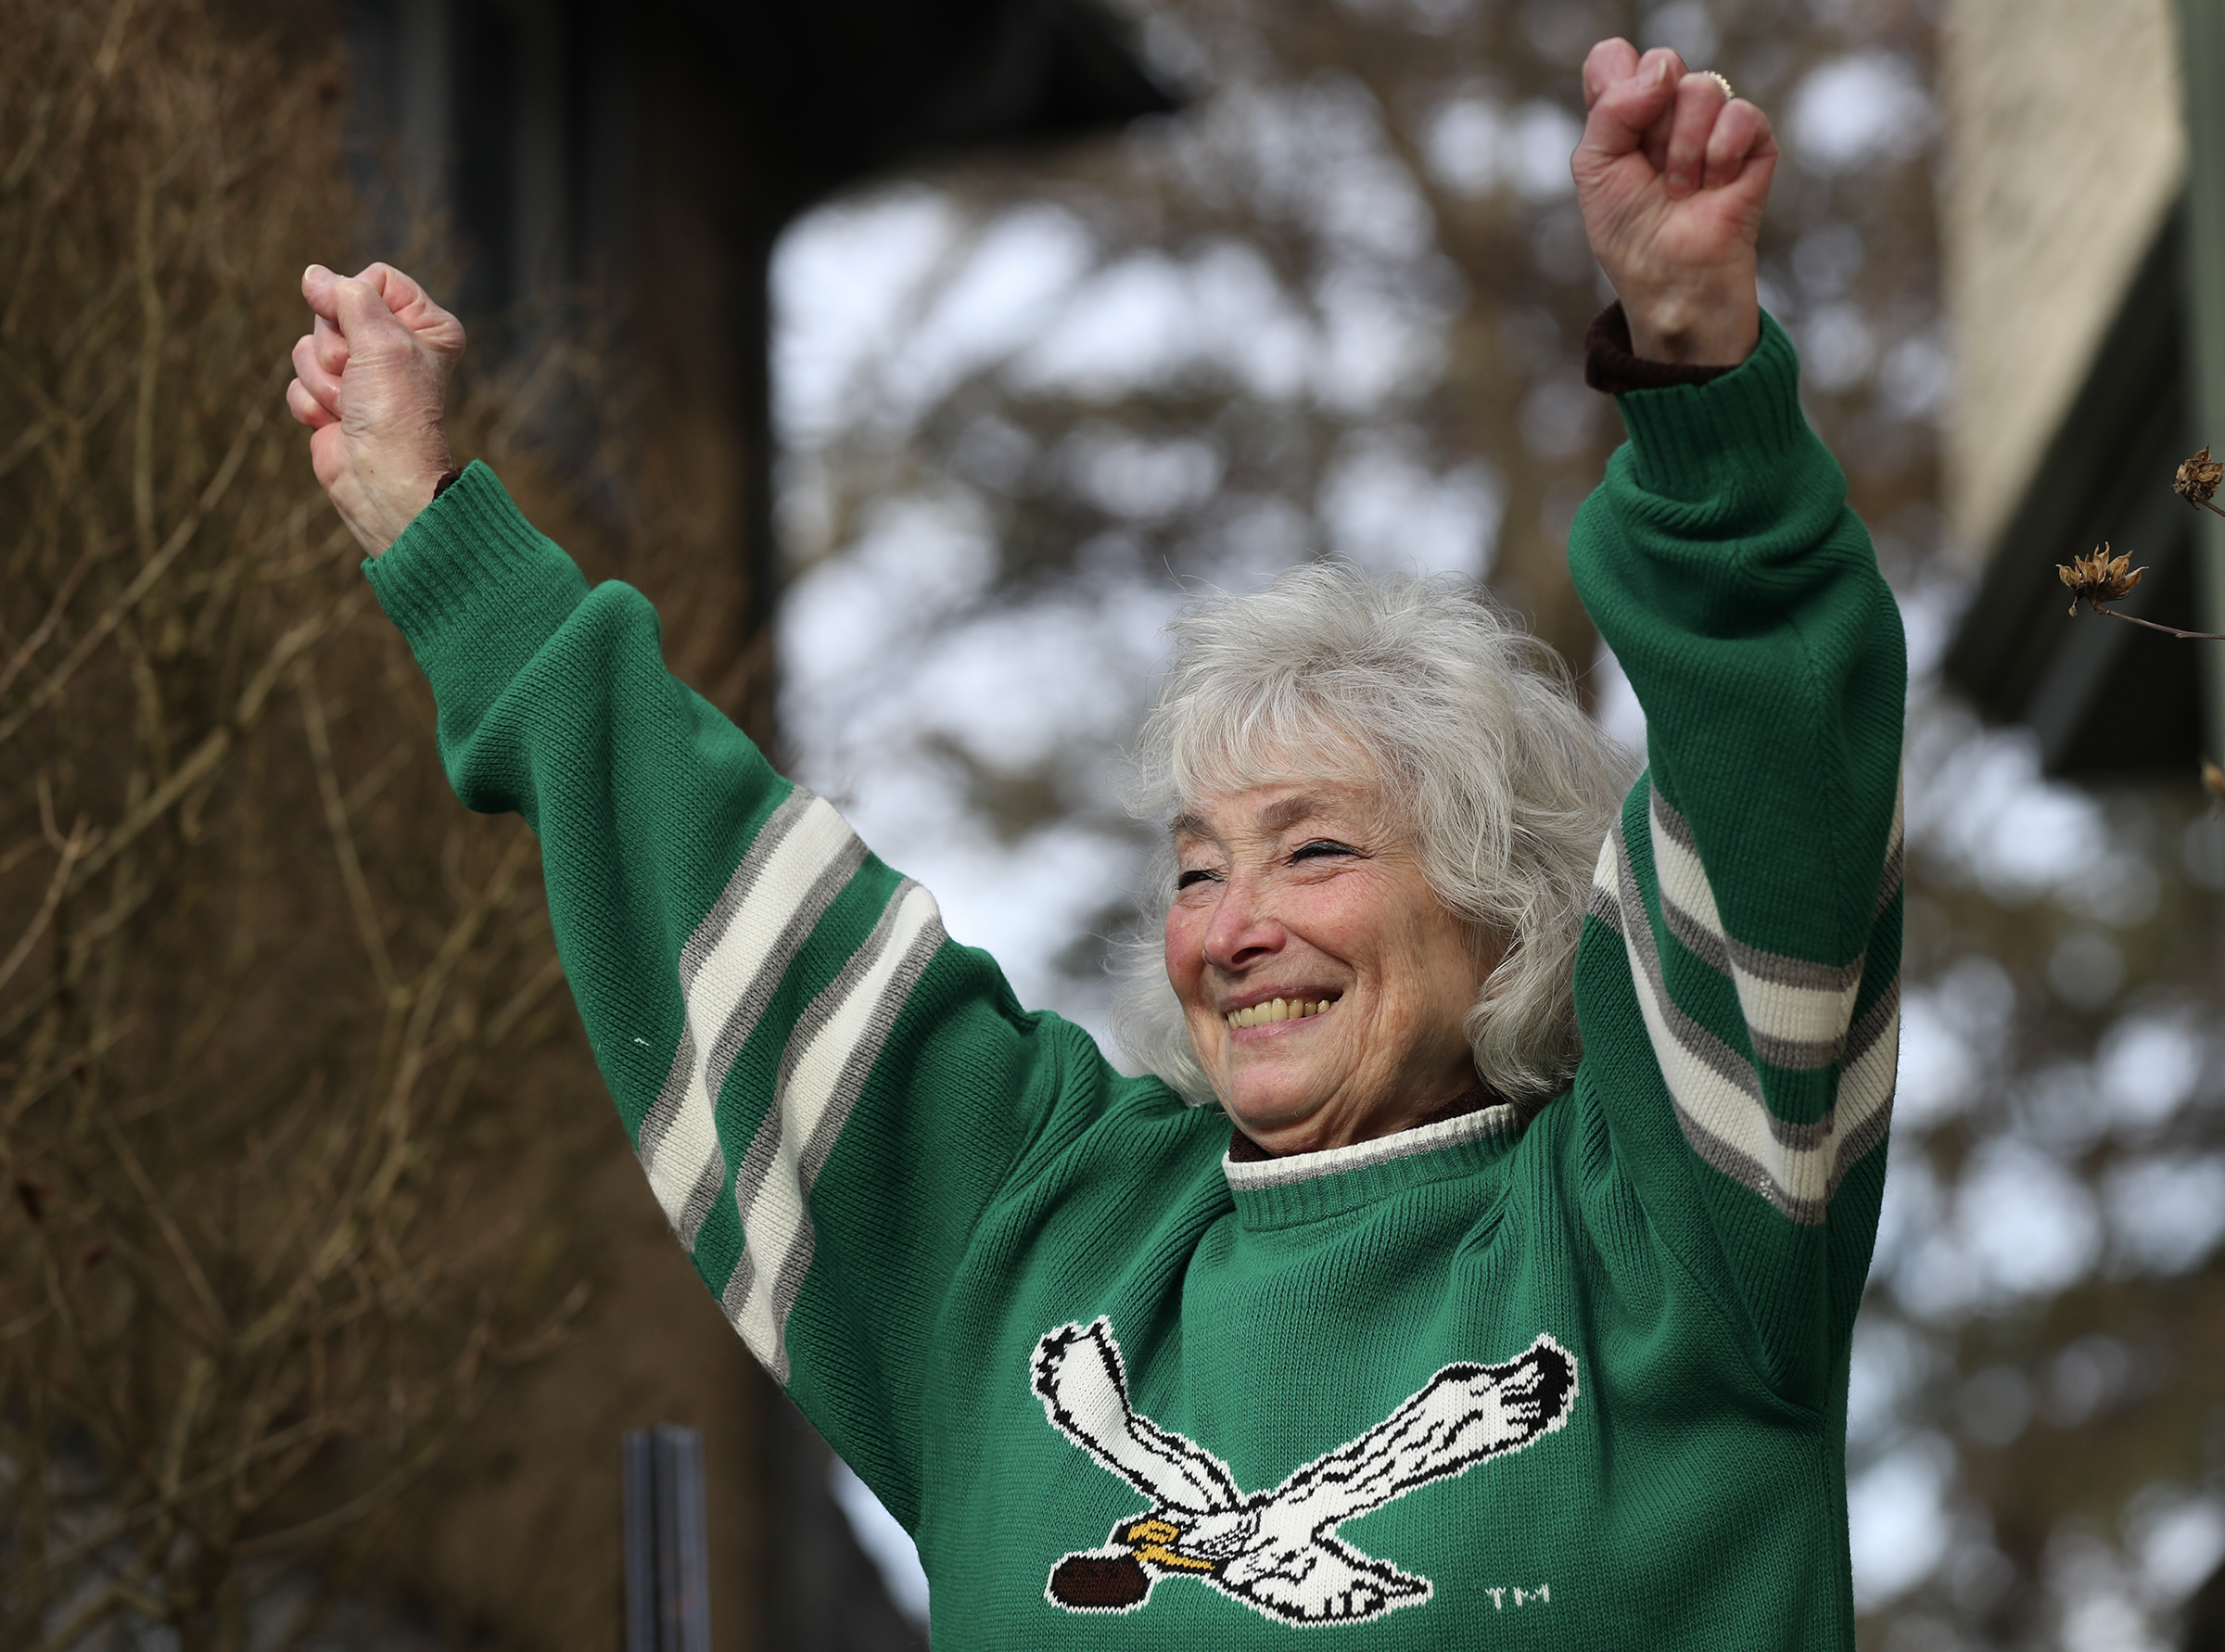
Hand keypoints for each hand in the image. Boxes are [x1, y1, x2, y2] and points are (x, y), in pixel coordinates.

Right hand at [285, 263, 464, 555]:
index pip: (376, 278)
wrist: (380, 480)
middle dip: (337, 347)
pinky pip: (299, 382)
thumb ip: (348, 296)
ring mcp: (362, 375)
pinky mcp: (334, 401)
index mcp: (426, 325)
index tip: (364, 333)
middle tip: (359, 377)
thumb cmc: (395, 412)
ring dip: (324, 379)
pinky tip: (338, 423)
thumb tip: (314, 275)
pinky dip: (313, 404)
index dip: (355, 300)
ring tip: (351, 406)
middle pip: (335, 309)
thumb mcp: (381, 339)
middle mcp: (396, 347)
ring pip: (309, 346)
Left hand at [1572, 41, 1776, 365]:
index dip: (1616, 84)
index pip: (1615, 57)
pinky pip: (1740, 114)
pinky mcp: (1754, 141)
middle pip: (1662, 63)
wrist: (1671, 279)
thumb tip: (1663, 69)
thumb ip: (1612, 108)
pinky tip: (1715, 186)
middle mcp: (1669, 109)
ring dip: (1684, 148)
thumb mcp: (1595, 167)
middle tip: (1652, 169)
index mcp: (1625, 111)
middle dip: (1651, 124)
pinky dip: (1721, 154)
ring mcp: (1713, 122)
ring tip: (1682, 189)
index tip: (1620, 131)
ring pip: (1701, 87)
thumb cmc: (1629, 232)